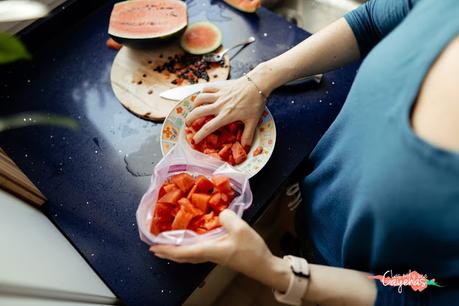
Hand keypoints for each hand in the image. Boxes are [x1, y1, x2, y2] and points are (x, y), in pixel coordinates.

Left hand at [149, 209, 289, 291]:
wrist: (263, 266)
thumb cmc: (251, 251)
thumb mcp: (241, 229)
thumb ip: (227, 217)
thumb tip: (219, 212)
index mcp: (210, 250)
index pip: (183, 252)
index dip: (167, 250)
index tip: (153, 247)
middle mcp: (208, 254)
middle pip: (182, 256)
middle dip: (167, 252)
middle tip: (154, 247)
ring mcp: (213, 256)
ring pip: (189, 255)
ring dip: (175, 251)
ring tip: (166, 245)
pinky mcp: (219, 254)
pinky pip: (197, 252)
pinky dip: (187, 248)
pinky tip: (189, 241)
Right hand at [185, 77, 267, 147]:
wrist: (258, 84)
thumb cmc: (256, 103)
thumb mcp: (253, 122)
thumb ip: (247, 135)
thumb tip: (245, 147)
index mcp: (226, 116)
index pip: (208, 128)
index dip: (199, 135)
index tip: (193, 141)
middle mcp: (219, 105)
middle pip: (198, 112)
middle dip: (190, 119)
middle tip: (188, 124)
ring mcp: (219, 94)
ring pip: (200, 99)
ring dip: (194, 105)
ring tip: (194, 109)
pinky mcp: (220, 86)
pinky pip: (206, 88)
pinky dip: (202, 92)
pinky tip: (203, 96)